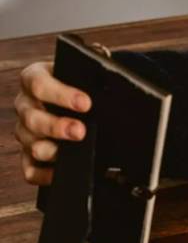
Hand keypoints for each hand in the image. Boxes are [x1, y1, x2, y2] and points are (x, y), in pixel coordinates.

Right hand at [13, 61, 91, 184]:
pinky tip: (60, 173)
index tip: (85, 103)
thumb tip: (108, 72)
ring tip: (70, 153)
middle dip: (57, 126)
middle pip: (32, 117)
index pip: (39, 84)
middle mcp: (25, 104)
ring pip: (30, 143)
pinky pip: (29, 168)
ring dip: (51, 150)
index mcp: (34, 78)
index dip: (61, 94)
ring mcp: (25, 130)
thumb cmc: (81, 81)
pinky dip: (43, 174)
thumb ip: (92, 68)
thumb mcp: (84, 70)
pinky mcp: (28, 153)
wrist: (77, 95)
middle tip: (81, 131)